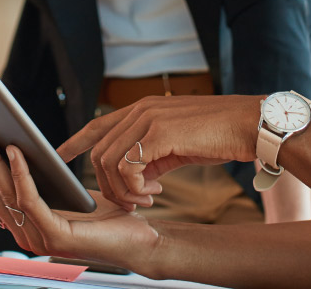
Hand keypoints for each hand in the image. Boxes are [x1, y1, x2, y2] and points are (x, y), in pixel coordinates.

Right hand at [0, 127, 160, 265]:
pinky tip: (15, 150)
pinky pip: (30, 199)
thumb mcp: (61, 189)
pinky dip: (20, 173)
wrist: (140, 239)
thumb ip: (35, 177)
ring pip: (4, 193)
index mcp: (19, 224)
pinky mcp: (55, 236)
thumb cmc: (104, 213)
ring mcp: (36, 238)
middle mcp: (22, 234)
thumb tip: (8, 142)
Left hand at [56, 95, 262, 208]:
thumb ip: (152, 154)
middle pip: (100, 152)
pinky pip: (128, 167)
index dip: (76, 141)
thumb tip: (137, 177)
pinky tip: (155, 192)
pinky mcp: (159, 133)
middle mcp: (141, 109)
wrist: (250, 125)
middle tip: (134, 201)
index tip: (60, 155)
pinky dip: (135, 187)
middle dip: (108, 184)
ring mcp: (148, 119)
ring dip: (123, 190)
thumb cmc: (219, 136)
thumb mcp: (177, 144)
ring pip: (109, 162)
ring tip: (146, 199)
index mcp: (144, 109)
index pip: (98, 124)